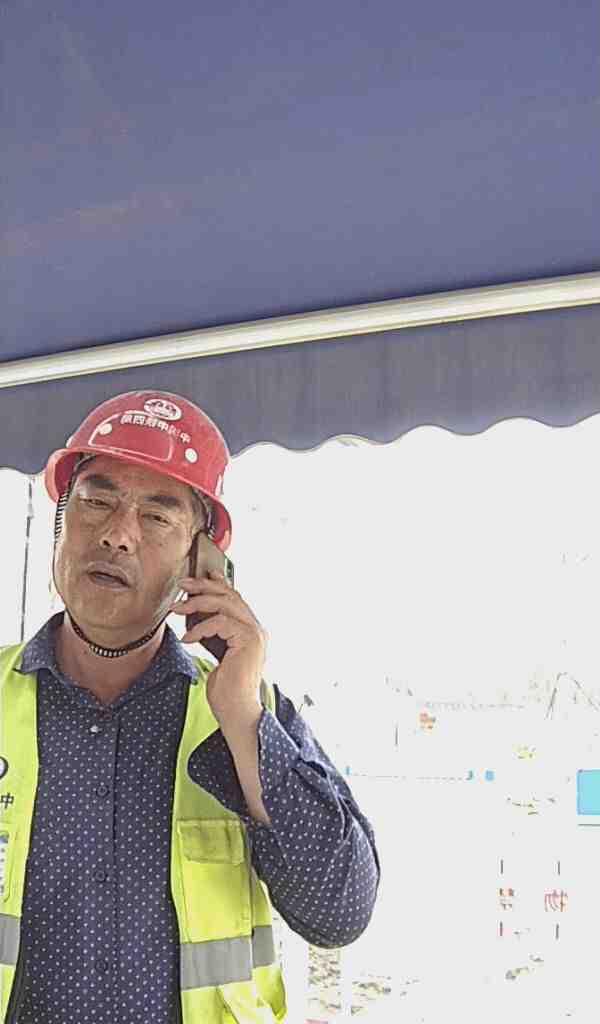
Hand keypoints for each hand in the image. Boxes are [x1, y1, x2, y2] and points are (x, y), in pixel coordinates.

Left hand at [170, 571, 266, 727]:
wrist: (236, 710)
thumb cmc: (226, 687)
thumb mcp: (218, 652)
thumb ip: (214, 632)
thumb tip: (196, 614)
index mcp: (251, 630)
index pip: (235, 598)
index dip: (218, 583)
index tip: (200, 575)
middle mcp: (257, 629)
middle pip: (230, 595)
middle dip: (204, 586)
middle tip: (183, 584)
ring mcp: (255, 634)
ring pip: (226, 604)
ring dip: (198, 603)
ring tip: (177, 609)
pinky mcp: (249, 641)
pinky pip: (222, 622)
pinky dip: (201, 628)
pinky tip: (188, 638)